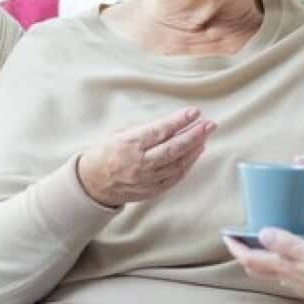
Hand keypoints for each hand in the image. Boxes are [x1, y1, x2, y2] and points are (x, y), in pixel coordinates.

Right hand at [78, 107, 215, 207]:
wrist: (94, 183)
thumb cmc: (106, 153)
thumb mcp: (120, 134)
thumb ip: (145, 130)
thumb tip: (171, 124)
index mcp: (130, 145)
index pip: (160, 131)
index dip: (179, 121)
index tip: (194, 112)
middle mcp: (140, 163)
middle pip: (174, 149)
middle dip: (195, 135)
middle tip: (209, 125)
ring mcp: (147, 179)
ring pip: (178, 164)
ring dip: (195, 150)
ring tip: (204, 137)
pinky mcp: (152, 190)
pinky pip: (175, 177)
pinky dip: (188, 165)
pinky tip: (195, 154)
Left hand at [223, 228, 303, 303]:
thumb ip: (289, 243)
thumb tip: (263, 233)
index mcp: (287, 267)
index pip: (251, 258)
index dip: (236, 247)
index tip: (227, 234)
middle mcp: (289, 278)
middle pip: (256, 267)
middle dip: (243, 252)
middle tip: (238, 237)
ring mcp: (299, 283)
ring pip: (270, 271)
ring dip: (259, 257)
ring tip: (258, 240)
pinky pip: (285, 273)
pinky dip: (277, 261)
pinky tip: (287, 253)